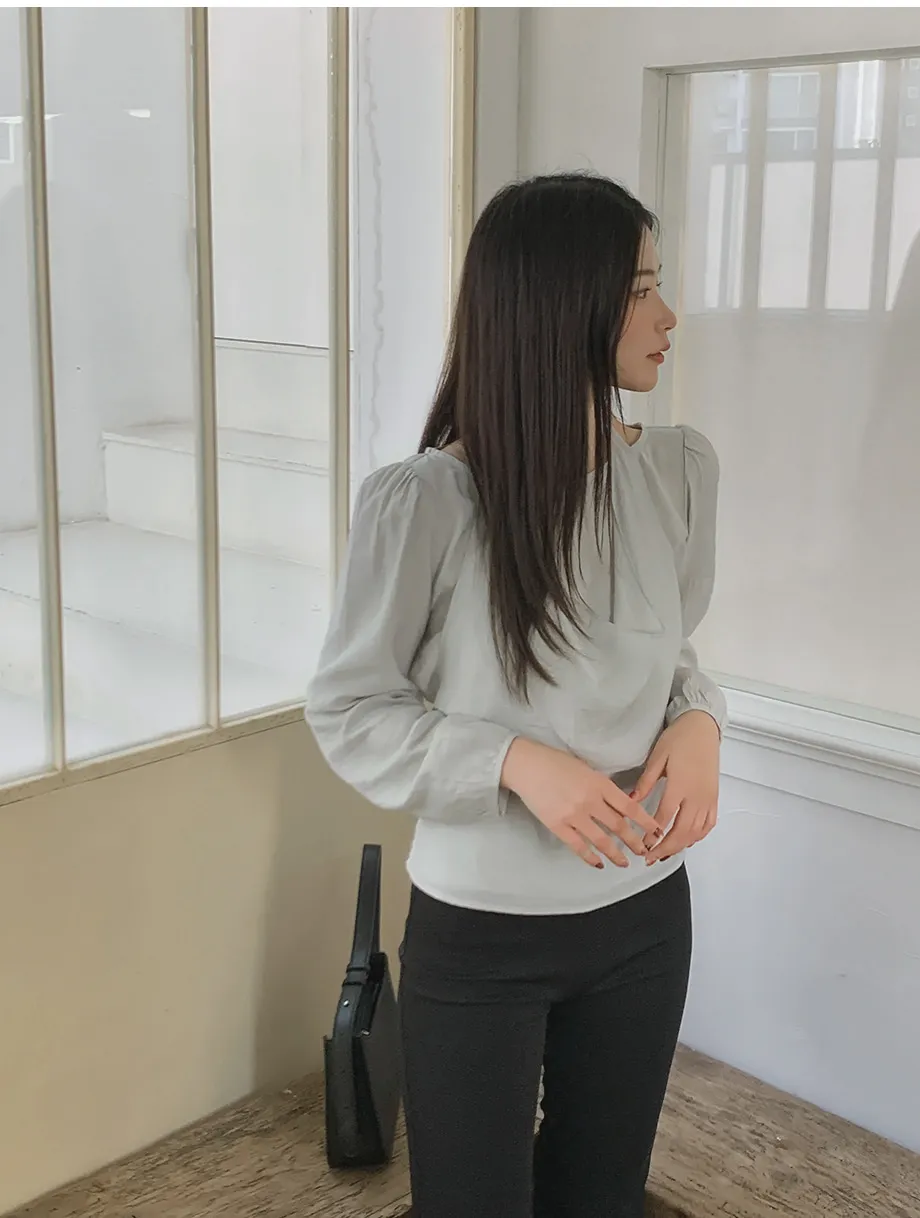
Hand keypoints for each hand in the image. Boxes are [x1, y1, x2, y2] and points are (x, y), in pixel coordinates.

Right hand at [501, 737, 663, 868]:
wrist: (526, 765)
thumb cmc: (556, 762)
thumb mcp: (587, 769)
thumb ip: (603, 787)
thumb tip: (619, 806)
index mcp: (600, 784)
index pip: (630, 807)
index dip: (645, 822)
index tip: (655, 831)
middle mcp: (590, 801)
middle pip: (619, 827)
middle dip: (634, 842)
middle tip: (643, 851)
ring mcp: (573, 815)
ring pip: (601, 840)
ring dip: (616, 854)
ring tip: (624, 863)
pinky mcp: (557, 825)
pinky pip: (578, 846)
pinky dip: (590, 857)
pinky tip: (598, 864)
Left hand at [631, 711, 720, 864]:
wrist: (702, 728)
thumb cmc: (678, 740)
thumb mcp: (657, 758)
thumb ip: (645, 783)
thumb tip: (631, 802)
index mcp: (680, 786)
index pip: (665, 818)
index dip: (653, 835)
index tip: (642, 845)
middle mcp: (697, 797)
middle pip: (682, 831)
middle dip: (666, 848)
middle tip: (650, 857)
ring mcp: (708, 799)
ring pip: (696, 832)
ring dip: (681, 846)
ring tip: (665, 854)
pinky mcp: (714, 797)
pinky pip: (709, 824)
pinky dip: (698, 836)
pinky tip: (687, 841)